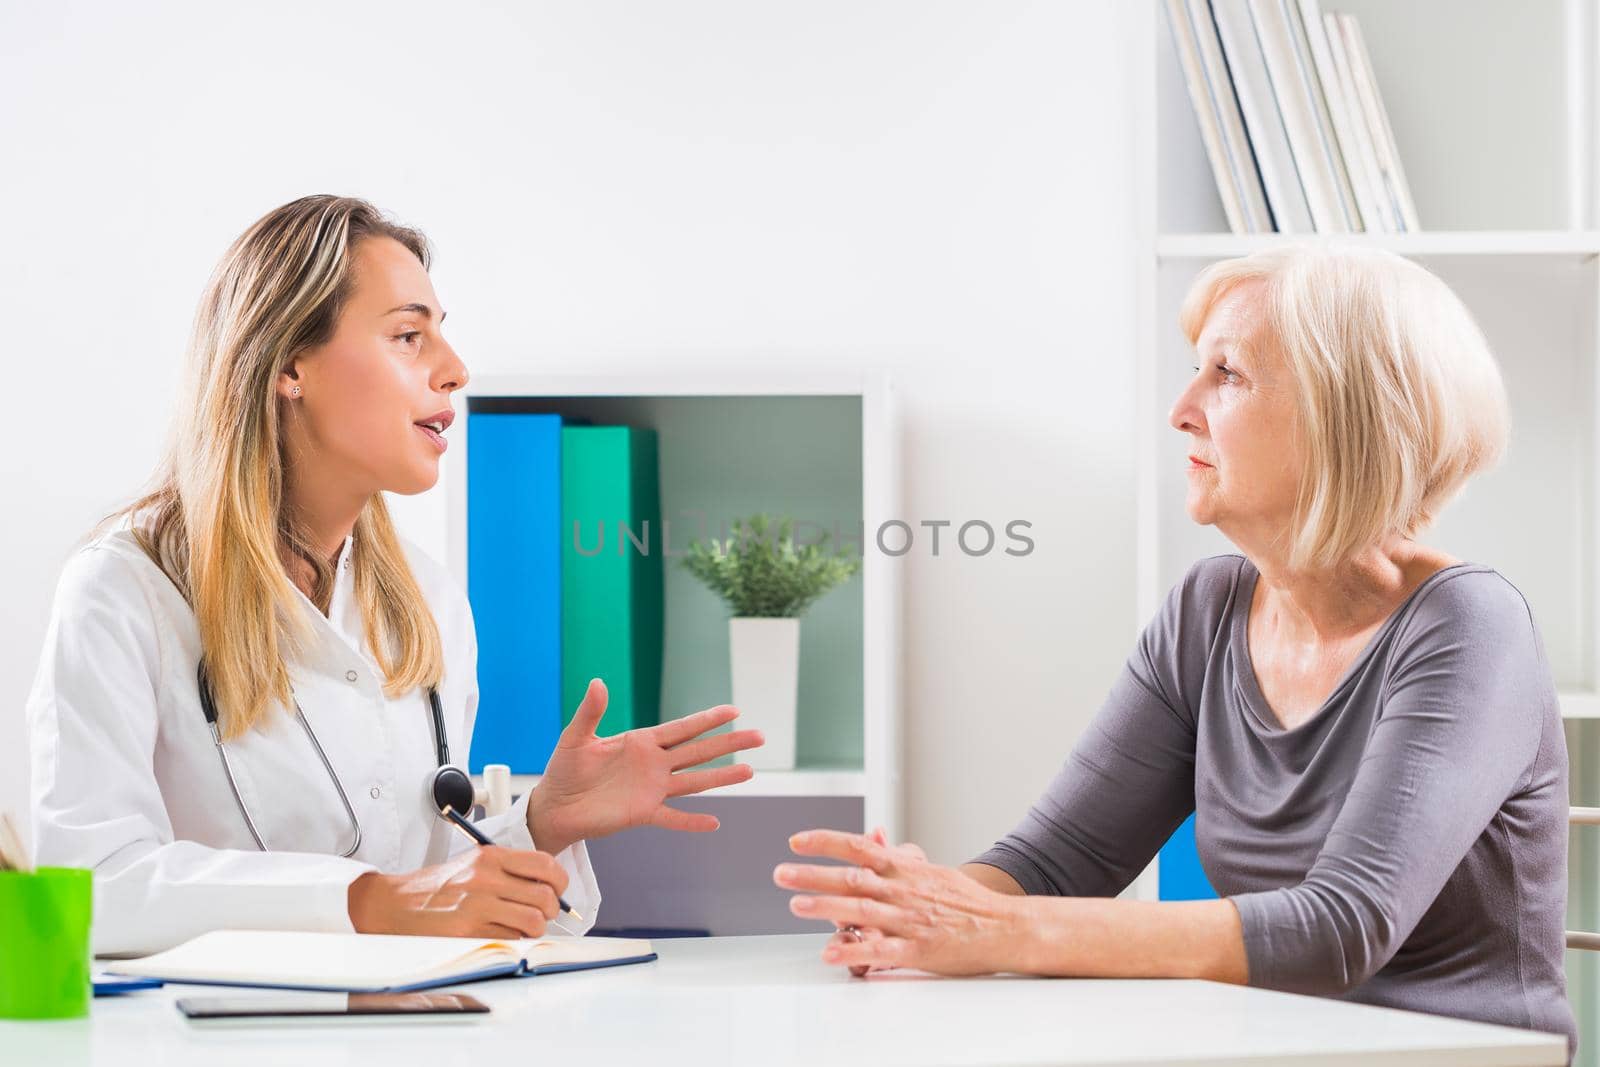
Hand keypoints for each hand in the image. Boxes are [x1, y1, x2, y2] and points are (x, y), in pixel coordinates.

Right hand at [347, 845, 568, 938]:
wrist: (393, 905)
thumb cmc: (436, 887)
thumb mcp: (472, 864)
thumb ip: (508, 870)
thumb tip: (548, 885)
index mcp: (490, 857)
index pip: (545, 864)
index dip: (559, 881)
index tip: (557, 890)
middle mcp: (486, 878)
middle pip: (545, 897)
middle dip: (550, 910)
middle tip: (540, 914)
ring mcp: (478, 906)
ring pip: (533, 922)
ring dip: (533, 930)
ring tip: (520, 928)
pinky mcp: (469, 932)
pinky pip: (511, 940)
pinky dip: (513, 942)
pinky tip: (499, 935)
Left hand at [527, 678, 764, 855]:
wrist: (554, 807)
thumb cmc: (564, 769)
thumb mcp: (576, 736)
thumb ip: (591, 711)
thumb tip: (598, 681)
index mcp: (642, 742)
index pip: (682, 728)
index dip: (708, 719)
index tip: (734, 711)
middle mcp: (653, 765)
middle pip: (698, 752)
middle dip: (728, 744)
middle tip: (759, 737)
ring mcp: (651, 790)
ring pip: (694, 782)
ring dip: (721, 778)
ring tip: (750, 771)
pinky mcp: (641, 813)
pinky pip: (672, 818)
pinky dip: (691, 822)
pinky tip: (714, 823)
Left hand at [775, 829, 1022, 976]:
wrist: (1006, 927)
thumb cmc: (966, 901)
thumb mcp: (932, 871)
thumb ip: (900, 859)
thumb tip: (874, 837)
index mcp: (908, 870)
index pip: (860, 849)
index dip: (827, 842)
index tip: (797, 841)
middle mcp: (905, 892)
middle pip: (853, 879)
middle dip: (813, 875)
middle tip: (781, 873)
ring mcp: (911, 921)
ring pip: (862, 912)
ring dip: (826, 908)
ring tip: (796, 905)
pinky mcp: (919, 951)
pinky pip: (882, 951)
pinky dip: (855, 951)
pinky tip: (830, 953)